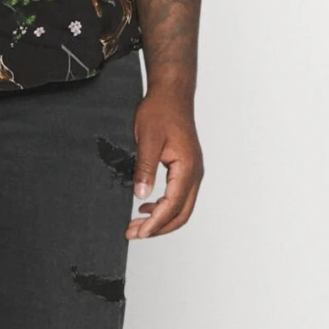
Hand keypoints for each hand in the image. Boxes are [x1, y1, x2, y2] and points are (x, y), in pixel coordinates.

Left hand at [126, 90, 203, 239]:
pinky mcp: (186, 169)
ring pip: (181, 208)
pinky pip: (178, 196)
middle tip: (133, 234)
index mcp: (187, 168)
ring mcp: (192, 171)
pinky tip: (145, 207)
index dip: (154, 223)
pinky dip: (163, 207)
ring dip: (160, 219)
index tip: (138, 233)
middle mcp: (194, 173)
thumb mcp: (147, 140)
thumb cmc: (160, 112)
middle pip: (180, 214)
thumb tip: (140, 197)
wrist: (172, 94)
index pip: (172, 206)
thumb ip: (145, 169)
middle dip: (158, 228)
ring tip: (136, 224)